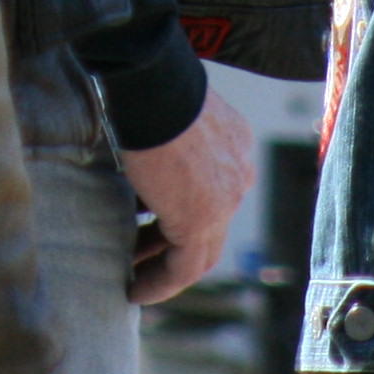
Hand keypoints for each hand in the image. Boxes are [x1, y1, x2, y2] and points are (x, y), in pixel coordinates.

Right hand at [122, 84, 255, 304]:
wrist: (154, 84)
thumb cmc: (151, 85)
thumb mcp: (168, 114)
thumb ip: (167, 136)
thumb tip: (144, 157)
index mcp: (235, 144)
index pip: (214, 190)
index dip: (182, 209)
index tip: (151, 219)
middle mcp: (239, 174)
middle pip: (210, 225)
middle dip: (173, 243)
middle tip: (139, 255)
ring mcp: (225, 201)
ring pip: (200, 252)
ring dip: (164, 269)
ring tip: (134, 280)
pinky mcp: (200, 221)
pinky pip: (183, 268)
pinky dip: (159, 283)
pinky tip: (134, 290)